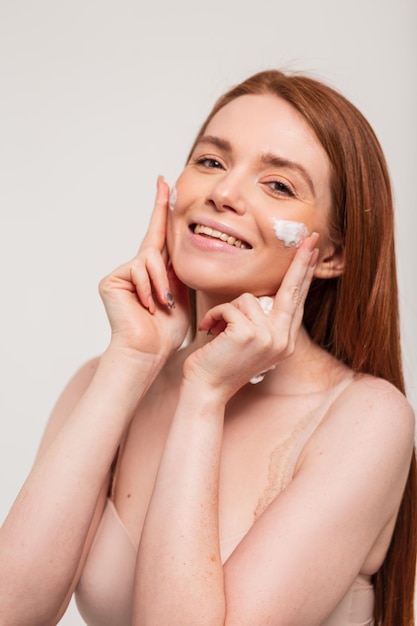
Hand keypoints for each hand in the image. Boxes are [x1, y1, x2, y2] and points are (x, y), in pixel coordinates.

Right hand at [99, 176, 189, 358]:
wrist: (148, 351)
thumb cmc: (167, 330)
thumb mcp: (182, 294)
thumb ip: (180, 269)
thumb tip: (189, 242)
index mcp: (156, 271)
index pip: (161, 235)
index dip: (162, 209)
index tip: (164, 183)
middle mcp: (138, 268)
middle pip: (154, 241)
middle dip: (162, 231)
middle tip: (165, 198)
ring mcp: (123, 273)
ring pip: (150, 259)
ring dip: (161, 283)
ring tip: (163, 304)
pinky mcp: (112, 279)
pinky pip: (138, 270)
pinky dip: (148, 288)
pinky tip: (148, 305)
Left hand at [183, 233, 318, 400]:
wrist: (205, 390)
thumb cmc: (220, 363)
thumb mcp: (247, 341)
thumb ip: (260, 320)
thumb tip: (261, 296)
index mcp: (284, 340)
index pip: (296, 300)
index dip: (304, 275)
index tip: (311, 252)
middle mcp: (283, 340)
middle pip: (292, 290)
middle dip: (300, 262)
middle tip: (310, 237)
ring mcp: (269, 337)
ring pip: (248, 299)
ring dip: (225, 311)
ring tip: (218, 331)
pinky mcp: (250, 334)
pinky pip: (230, 306)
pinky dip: (214, 315)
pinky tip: (211, 333)